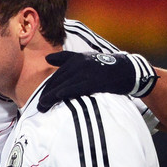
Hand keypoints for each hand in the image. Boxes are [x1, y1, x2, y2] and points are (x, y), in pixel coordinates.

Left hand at [38, 51, 157, 112]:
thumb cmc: (106, 67)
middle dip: (46, 94)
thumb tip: (47, 59)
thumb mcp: (87, 59)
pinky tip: (54, 101)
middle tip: (39, 106)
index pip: (57, 75)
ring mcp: (85, 72)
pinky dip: (61, 95)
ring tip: (42, 108)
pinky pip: (72, 89)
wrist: (128, 71)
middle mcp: (78, 64)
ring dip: (50, 97)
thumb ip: (66, 58)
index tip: (41, 98)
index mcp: (76, 59)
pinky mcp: (92, 81)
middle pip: (57, 81)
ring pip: (62, 85)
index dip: (48, 87)